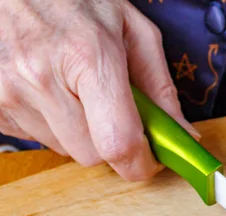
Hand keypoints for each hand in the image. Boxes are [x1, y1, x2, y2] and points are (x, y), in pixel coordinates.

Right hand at [0, 0, 197, 179]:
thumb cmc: (76, 1)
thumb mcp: (132, 29)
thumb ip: (160, 87)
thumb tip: (181, 134)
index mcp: (88, 56)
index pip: (117, 142)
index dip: (140, 163)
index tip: (150, 160)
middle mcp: (43, 77)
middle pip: (93, 154)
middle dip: (111, 141)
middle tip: (113, 108)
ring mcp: (10, 91)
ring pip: (65, 149)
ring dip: (81, 132)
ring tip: (76, 89)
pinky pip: (36, 139)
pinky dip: (52, 125)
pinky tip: (52, 91)